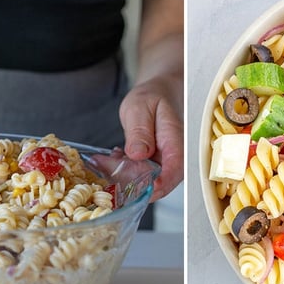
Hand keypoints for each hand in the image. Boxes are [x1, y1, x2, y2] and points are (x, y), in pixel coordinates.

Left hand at [119, 74, 182, 201]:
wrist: (157, 94)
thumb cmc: (153, 97)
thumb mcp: (140, 107)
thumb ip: (139, 131)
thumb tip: (139, 154)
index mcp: (176, 141)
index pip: (174, 171)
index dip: (158, 185)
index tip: (137, 188)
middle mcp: (174, 157)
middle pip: (160, 183)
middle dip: (132, 184)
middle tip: (108, 168)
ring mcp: (164, 164)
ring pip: (148, 183)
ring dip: (125, 178)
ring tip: (107, 161)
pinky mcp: (154, 166)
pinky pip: (140, 177)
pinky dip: (124, 173)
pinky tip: (113, 160)